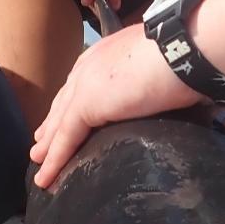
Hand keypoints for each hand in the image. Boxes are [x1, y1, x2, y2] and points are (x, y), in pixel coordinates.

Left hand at [30, 23, 202, 187]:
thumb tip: (166, 87)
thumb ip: (151, 74)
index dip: (73, 101)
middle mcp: (91, 65)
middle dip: (54, 123)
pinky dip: (56, 159)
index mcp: (108, 52)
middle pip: (66, 101)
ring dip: (50, 145)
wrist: (182, 47)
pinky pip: (66, 138)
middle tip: (42, 143)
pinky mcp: (86, 105)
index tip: (65, 116)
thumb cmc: (183, 51)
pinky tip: (46, 177)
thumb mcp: (160, 60)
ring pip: (61, 121)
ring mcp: (85, 84)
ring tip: (41, 164)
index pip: (83, 81)